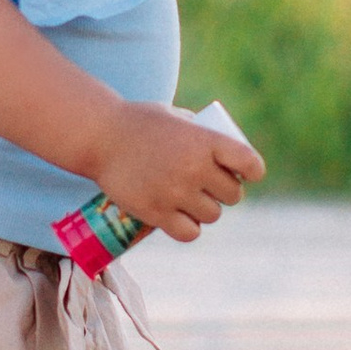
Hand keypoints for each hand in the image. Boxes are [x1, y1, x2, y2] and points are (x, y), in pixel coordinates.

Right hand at [88, 103, 265, 241]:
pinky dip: (188, 228)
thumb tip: (222, 152)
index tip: (246, 173)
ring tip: (192, 201)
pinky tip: (181, 218)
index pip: (250, 164)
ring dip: (206, 210)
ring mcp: (176, 193)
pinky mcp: (157, 213)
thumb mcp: (175, 116)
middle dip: (225, 192)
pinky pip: (189, 232)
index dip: (252, 171)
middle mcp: (195, 168)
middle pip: (233, 195)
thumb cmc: (138, 122)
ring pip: (212, 215)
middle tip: (212, 187)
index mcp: (205, 141)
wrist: (99, 136)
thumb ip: (199, 132)